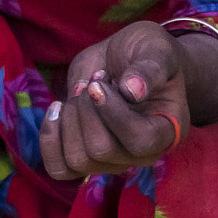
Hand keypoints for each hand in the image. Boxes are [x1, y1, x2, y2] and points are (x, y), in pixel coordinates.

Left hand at [39, 21, 188, 180]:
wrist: (129, 58)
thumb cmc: (148, 53)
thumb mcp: (156, 50)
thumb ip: (150, 68)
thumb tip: (132, 91)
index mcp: (167, 130)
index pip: (139, 140)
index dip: (112, 112)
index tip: (98, 82)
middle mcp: (142, 154)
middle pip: (100, 150)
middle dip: (85, 109)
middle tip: (92, 82)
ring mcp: (113, 160)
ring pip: (76, 160)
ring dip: (69, 119)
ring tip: (80, 91)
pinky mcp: (86, 158)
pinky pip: (59, 168)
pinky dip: (50, 137)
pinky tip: (57, 108)